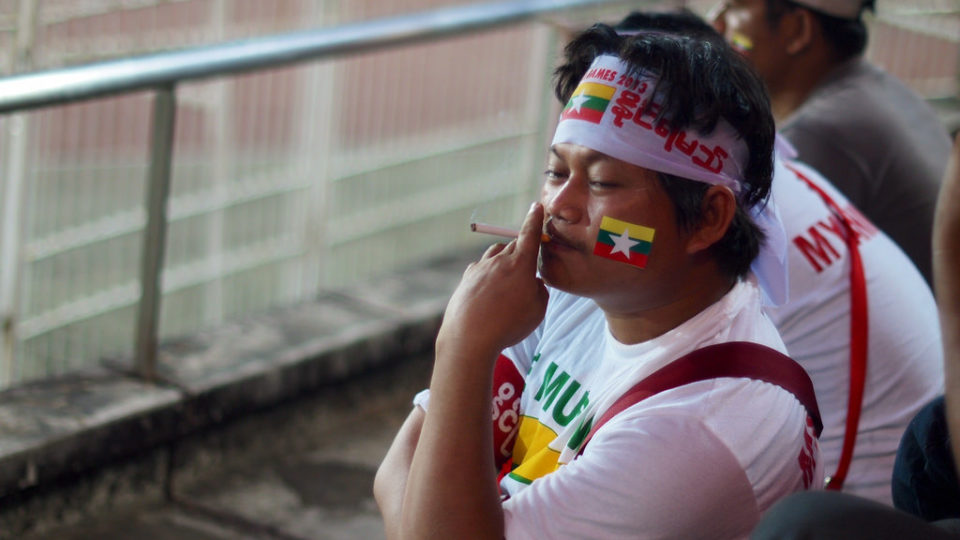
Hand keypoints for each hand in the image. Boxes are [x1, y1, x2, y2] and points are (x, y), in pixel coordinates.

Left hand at [437, 202, 548, 357]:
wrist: (468, 338)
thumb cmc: (508, 325)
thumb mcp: (537, 311)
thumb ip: (540, 291)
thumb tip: (533, 282)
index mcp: (520, 264)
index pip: (529, 234)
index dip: (535, 219)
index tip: (537, 206)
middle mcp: (498, 260)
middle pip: (513, 245)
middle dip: (522, 251)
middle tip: (527, 269)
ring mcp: (479, 268)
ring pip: (495, 254)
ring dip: (503, 260)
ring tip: (508, 281)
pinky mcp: (466, 278)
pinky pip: (481, 268)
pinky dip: (488, 273)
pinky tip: (489, 291)